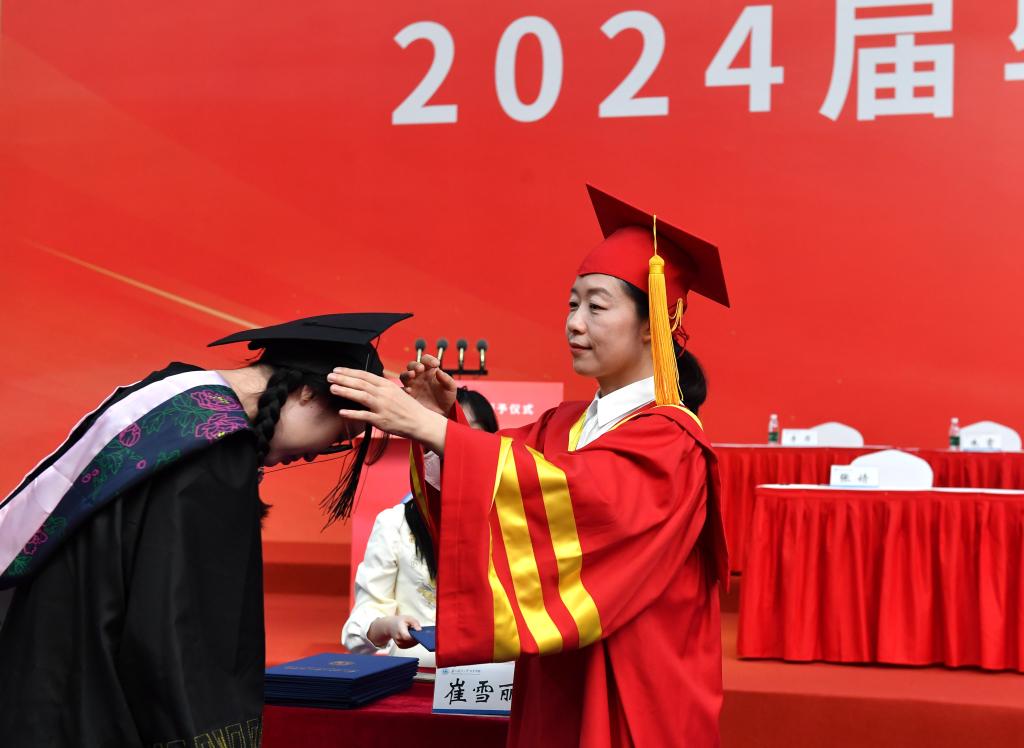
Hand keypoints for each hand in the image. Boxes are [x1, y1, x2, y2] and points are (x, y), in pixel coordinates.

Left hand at [327, 368, 447, 453]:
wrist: (420, 421)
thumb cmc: (407, 407)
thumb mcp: (396, 391)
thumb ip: (381, 386)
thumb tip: (367, 381)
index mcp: (387, 385)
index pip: (365, 375)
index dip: (349, 372)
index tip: (337, 370)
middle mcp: (384, 394)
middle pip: (361, 383)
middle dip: (343, 379)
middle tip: (330, 376)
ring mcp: (383, 407)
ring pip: (361, 396)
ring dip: (346, 391)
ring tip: (332, 388)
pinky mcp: (381, 420)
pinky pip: (364, 416)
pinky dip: (352, 413)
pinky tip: (342, 411)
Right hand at [367, 615, 422, 648]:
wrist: (391, 625)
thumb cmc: (400, 621)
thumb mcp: (408, 618)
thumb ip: (415, 623)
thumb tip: (419, 630)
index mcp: (400, 630)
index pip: (407, 637)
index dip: (414, 637)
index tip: (419, 634)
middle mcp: (398, 638)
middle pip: (410, 642)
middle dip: (416, 638)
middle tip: (420, 633)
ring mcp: (399, 643)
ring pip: (410, 645)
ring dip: (415, 640)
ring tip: (415, 634)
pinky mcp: (400, 646)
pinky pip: (409, 646)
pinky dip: (412, 642)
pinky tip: (413, 637)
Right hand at [400, 354, 456, 414]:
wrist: (443, 414)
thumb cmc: (447, 398)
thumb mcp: (451, 388)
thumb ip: (447, 379)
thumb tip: (438, 371)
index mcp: (429, 371)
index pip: (426, 360)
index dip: (429, 359)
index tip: (435, 364)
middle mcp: (419, 377)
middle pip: (412, 365)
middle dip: (415, 365)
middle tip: (421, 369)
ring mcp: (413, 386)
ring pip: (404, 375)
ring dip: (407, 373)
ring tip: (412, 375)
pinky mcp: (409, 396)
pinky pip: (402, 390)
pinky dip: (404, 389)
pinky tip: (410, 390)